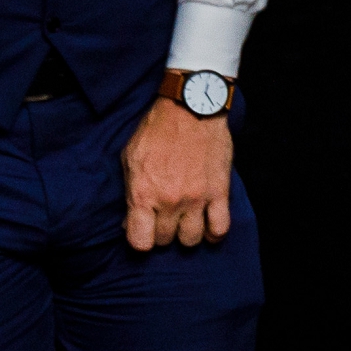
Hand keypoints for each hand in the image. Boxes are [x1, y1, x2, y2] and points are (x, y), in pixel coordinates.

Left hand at [124, 92, 234, 249]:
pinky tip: (208, 227)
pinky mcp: (219, 192)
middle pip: (165, 240)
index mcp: (143, 193)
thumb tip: (130, 220)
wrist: (191, 108)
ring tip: (185, 221)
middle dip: (162, 232)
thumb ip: (130, 192)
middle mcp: (170, 201)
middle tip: (163, 218)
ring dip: (186, 234)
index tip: (143, 231)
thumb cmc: (157, 130)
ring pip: (192, 239)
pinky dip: (214, 233)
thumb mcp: (130, 158)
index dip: (140, 239)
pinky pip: (220, 228)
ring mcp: (197, 199)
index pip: (140, 242)